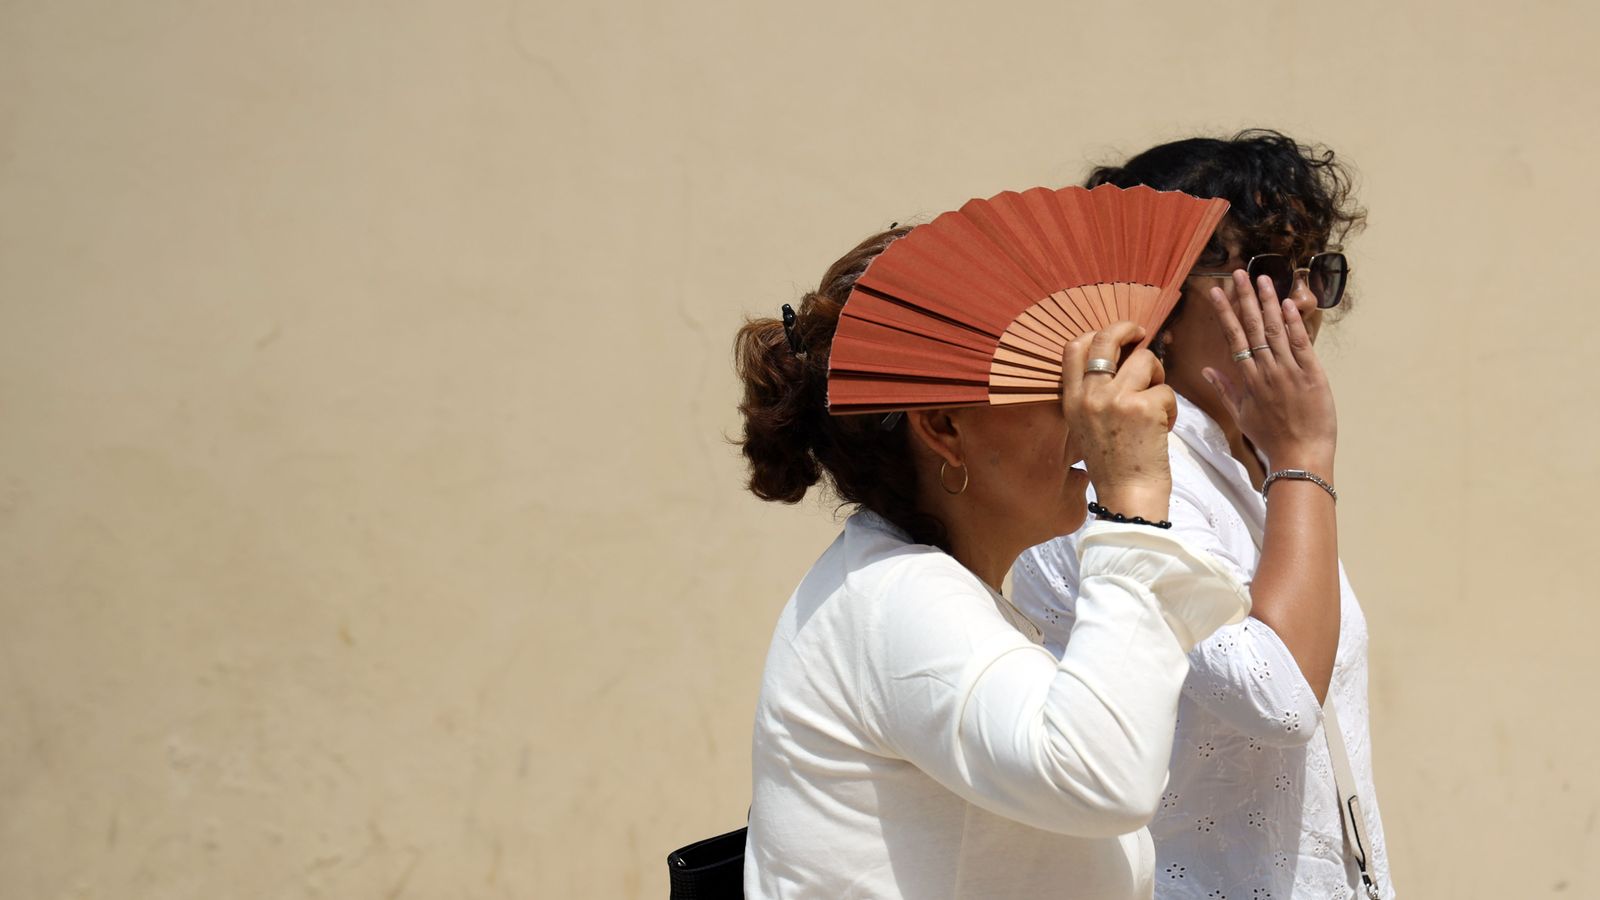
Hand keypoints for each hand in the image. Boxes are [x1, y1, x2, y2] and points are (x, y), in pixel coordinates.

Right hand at [1059, 322, 1176, 521]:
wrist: (1128, 496)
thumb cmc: (1114, 464)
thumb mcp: (1087, 426)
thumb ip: (1094, 394)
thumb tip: (1119, 358)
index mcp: (1072, 400)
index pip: (1073, 348)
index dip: (1097, 334)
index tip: (1115, 338)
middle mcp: (1089, 396)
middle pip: (1106, 340)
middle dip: (1127, 329)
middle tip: (1143, 334)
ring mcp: (1115, 399)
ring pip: (1145, 360)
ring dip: (1158, 378)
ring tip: (1156, 405)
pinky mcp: (1143, 407)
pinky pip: (1166, 390)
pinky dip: (1171, 408)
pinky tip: (1162, 429)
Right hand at [1202, 272, 1336, 470]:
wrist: (1299, 456)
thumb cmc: (1271, 438)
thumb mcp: (1242, 416)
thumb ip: (1226, 390)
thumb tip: (1207, 372)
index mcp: (1248, 379)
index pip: (1233, 338)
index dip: (1224, 313)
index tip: (1216, 292)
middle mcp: (1265, 371)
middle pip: (1251, 327)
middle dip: (1243, 298)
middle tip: (1238, 274)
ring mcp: (1288, 371)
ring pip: (1274, 330)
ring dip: (1267, 302)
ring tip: (1261, 279)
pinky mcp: (1311, 375)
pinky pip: (1300, 344)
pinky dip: (1293, 324)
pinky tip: (1286, 304)